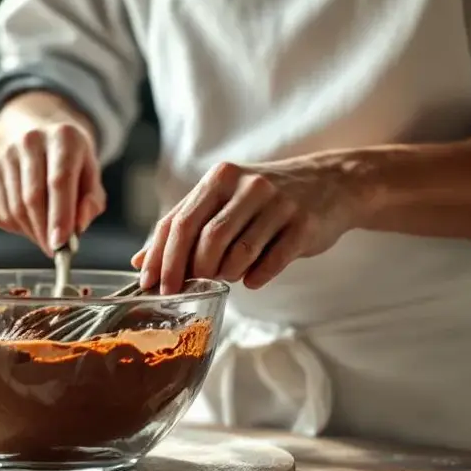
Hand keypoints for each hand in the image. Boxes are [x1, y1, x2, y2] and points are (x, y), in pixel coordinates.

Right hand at [0, 121, 105, 255]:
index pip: (59, 180)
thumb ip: (91, 203)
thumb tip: (78, 226)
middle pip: (32, 197)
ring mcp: (4, 155)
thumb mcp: (91, 178)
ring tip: (44, 232)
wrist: (42, 140)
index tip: (60, 243)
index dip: (59, 215)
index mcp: (64, 137)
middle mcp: (30, 140)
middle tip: (53, 249)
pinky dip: (11, 227)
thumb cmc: (71, 165)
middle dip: (43, 231)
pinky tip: (25, 221)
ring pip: (13, 209)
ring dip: (29, 231)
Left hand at [131, 155, 371, 292]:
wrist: (330, 183)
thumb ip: (183, 226)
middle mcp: (248, 186)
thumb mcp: (222, 200)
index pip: (179, 221)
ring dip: (225, 274)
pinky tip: (252, 280)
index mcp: (220, 179)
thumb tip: (140, 262)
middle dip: (188, 271)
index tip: (150, 284)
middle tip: (182, 291)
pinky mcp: (304, 225)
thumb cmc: (264, 199)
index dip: (160, 256)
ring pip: (239, 252)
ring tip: (225, 276)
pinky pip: (272, 261)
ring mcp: (279, 204)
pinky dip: (256, 277)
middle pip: (206, 238)